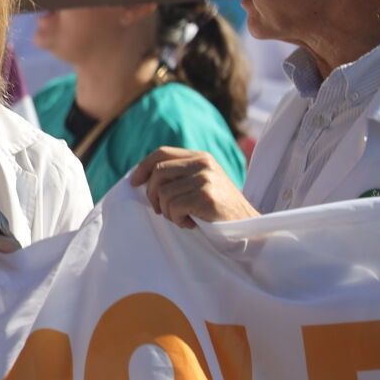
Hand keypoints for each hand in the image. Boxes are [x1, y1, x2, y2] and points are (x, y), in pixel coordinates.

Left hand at [129, 147, 258, 226]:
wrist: (246, 226)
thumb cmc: (217, 208)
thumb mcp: (200, 183)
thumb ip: (178, 175)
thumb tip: (141, 178)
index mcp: (200, 157)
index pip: (162, 153)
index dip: (143, 167)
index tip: (133, 183)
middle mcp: (203, 163)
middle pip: (158, 173)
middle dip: (152, 195)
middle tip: (161, 211)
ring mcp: (205, 179)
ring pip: (163, 193)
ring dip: (167, 212)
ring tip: (183, 217)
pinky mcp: (206, 196)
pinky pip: (173, 207)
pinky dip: (177, 219)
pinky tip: (191, 223)